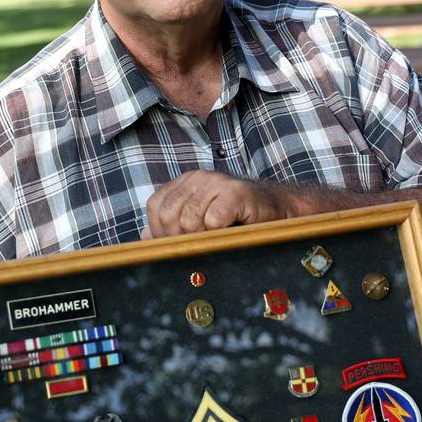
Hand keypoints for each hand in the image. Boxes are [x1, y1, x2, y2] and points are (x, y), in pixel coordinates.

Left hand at [142, 171, 288, 238]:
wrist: (277, 209)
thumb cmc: (237, 219)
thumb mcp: (200, 221)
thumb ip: (172, 227)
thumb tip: (144, 237)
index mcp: (183, 183)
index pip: (155, 207)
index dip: (162, 231)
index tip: (181, 244)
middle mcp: (196, 177)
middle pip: (169, 216)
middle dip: (181, 239)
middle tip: (201, 244)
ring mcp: (216, 181)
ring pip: (189, 221)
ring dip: (203, 237)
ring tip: (218, 236)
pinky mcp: (235, 192)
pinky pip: (213, 219)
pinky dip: (219, 232)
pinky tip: (230, 229)